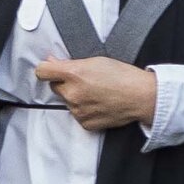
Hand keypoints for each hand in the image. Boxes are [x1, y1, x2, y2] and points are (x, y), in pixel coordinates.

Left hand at [35, 55, 159, 132]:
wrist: (142, 97)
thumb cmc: (123, 76)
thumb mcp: (95, 60)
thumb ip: (69, 63)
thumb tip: (52, 62)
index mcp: (73, 74)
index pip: (42, 71)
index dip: (46, 69)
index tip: (51, 69)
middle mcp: (72, 93)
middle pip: (55, 86)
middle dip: (65, 83)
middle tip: (84, 81)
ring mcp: (78, 110)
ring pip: (67, 101)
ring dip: (75, 97)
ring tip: (96, 93)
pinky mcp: (85, 123)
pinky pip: (77, 114)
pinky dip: (84, 110)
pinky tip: (98, 104)